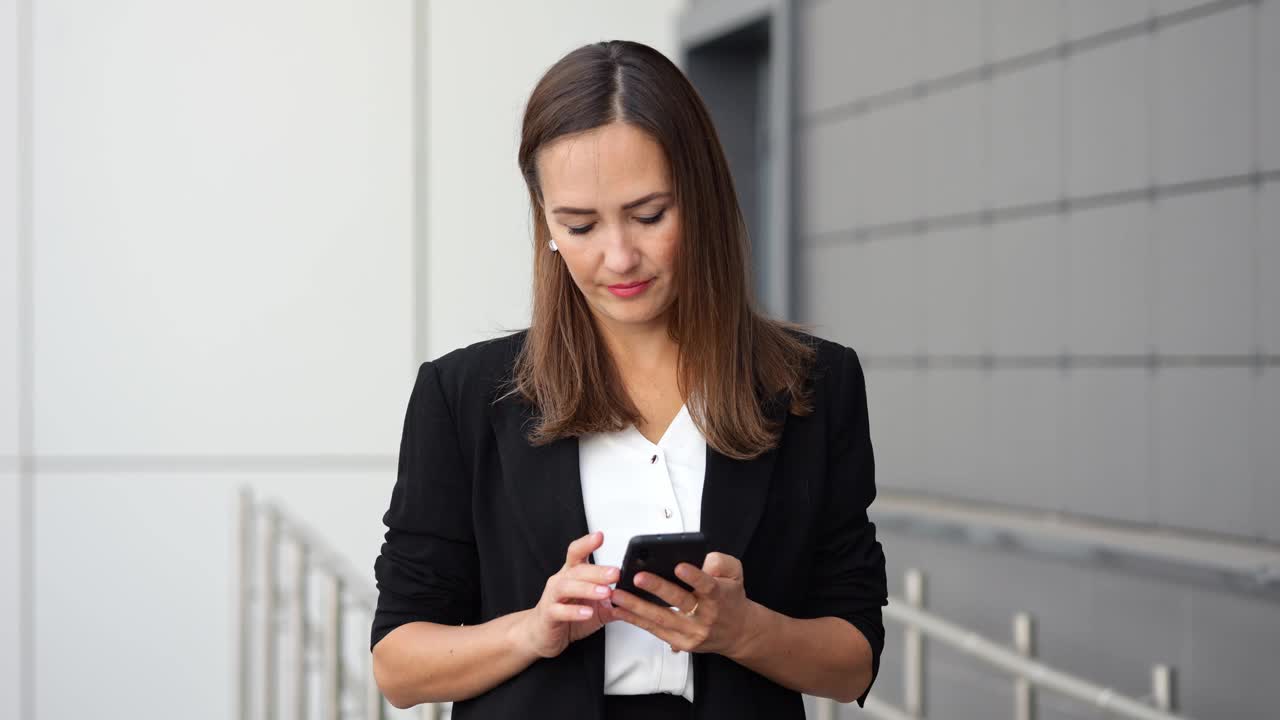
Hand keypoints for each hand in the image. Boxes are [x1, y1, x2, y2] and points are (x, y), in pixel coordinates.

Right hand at [516, 530, 619, 658]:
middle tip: (616, 573)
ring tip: (605, 592)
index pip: (577, 552)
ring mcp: (553, 597)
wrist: (543, 634)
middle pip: (577, 569)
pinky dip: (574, 612)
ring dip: (588, 588)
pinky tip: (588, 612)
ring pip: (567, 587)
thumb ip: (613, 600)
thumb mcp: (596, 607)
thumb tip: (637, 595)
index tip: (600, 536)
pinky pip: (559, 610)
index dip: (587, 543)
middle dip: (598, 570)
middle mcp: (561, 580)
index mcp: (573, 574)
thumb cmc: (568, 616)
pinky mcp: (548, 615)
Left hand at [608, 551, 758, 657]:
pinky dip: (635, 620)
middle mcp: (705, 616)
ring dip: (637, 606)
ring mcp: (692, 631)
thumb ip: (720, 562)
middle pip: (680, 602)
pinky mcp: (680, 642)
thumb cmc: (730, 599)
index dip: (694, 576)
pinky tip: (619, 610)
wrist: (738, 632)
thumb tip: (700, 560)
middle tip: (638, 577)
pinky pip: (654, 630)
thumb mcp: (735, 574)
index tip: (680, 566)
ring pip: (662, 619)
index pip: (707, 585)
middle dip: (657, 589)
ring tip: (618, 594)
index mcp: (719, 596)